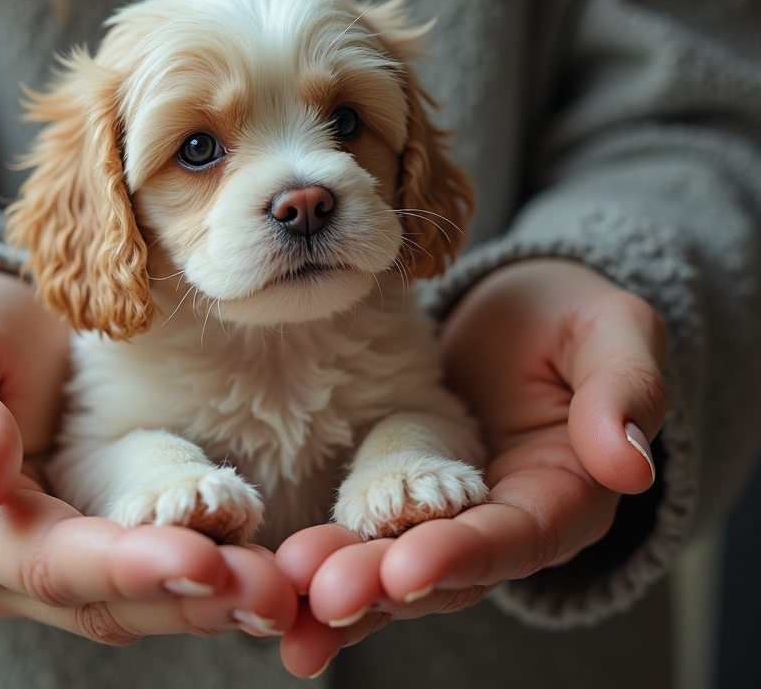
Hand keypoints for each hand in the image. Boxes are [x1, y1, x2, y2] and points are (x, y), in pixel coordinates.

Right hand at [0, 269, 296, 642]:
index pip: (53, 564)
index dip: (126, 567)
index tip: (200, 558)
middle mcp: (27, 567)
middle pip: (112, 603)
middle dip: (192, 601)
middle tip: (271, 593)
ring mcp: (77, 563)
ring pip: (150, 606)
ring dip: (219, 603)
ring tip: (286, 593)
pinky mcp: (121, 544)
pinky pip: (172, 579)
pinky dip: (224, 583)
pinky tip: (277, 575)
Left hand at [275, 259, 666, 676]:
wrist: (516, 315)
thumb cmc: (569, 318)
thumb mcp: (611, 333)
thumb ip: (624, 389)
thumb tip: (629, 466)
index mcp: (561, 496)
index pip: (513, 538)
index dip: (462, 555)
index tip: (406, 566)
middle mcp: (503, 526)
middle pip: (444, 570)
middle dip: (383, 584)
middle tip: (324, 592)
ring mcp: (447, 521)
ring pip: (394, 569)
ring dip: (343, 587)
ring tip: (285, 595)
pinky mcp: (400, 508)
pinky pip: (363, 546)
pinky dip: (324, 572)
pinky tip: (279, 590)